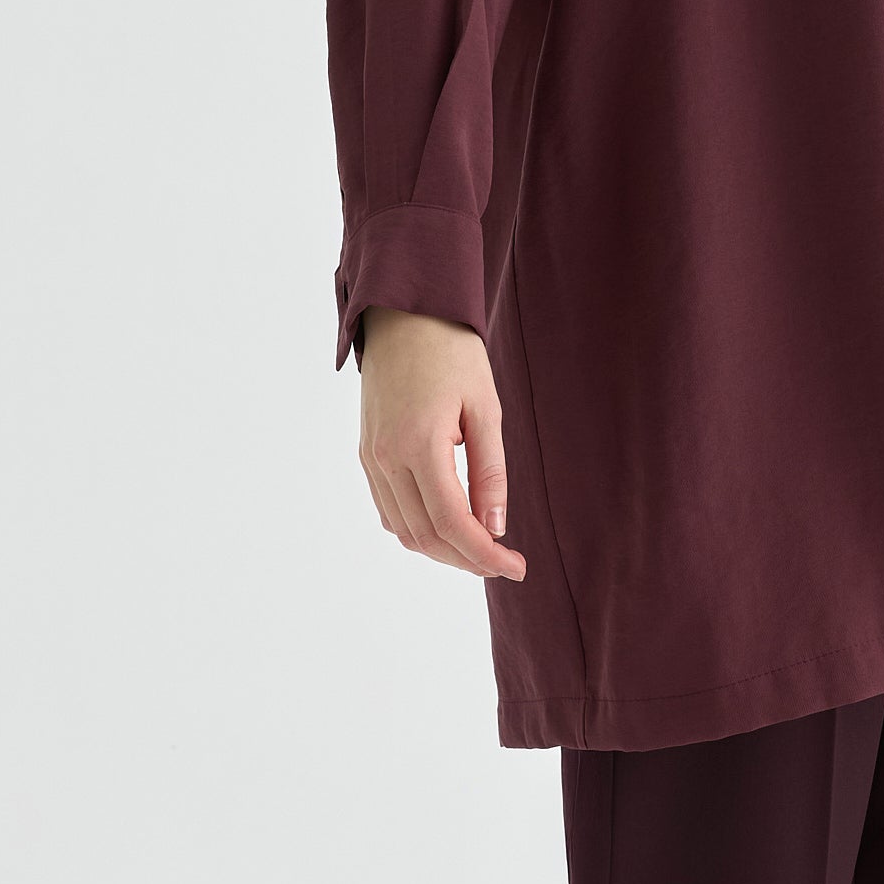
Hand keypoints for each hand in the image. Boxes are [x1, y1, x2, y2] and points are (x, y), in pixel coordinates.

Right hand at [356, 308, 527, 579]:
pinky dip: (417, 530)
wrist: (404, 315)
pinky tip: (447, 526)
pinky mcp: (366, 454)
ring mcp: (371, 458)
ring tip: (480, 549)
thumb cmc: (452, 353)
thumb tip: (495, 527)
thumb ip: (490, 471)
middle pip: (425, 536)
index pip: (451, 523)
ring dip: (442, 550)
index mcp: (419, 445)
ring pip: (402, 530)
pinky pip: (388, 510)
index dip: (485, 555)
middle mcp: (386, 459)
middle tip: (504, 563)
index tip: (517, 567)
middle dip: (467, 559)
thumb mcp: (486, 408)